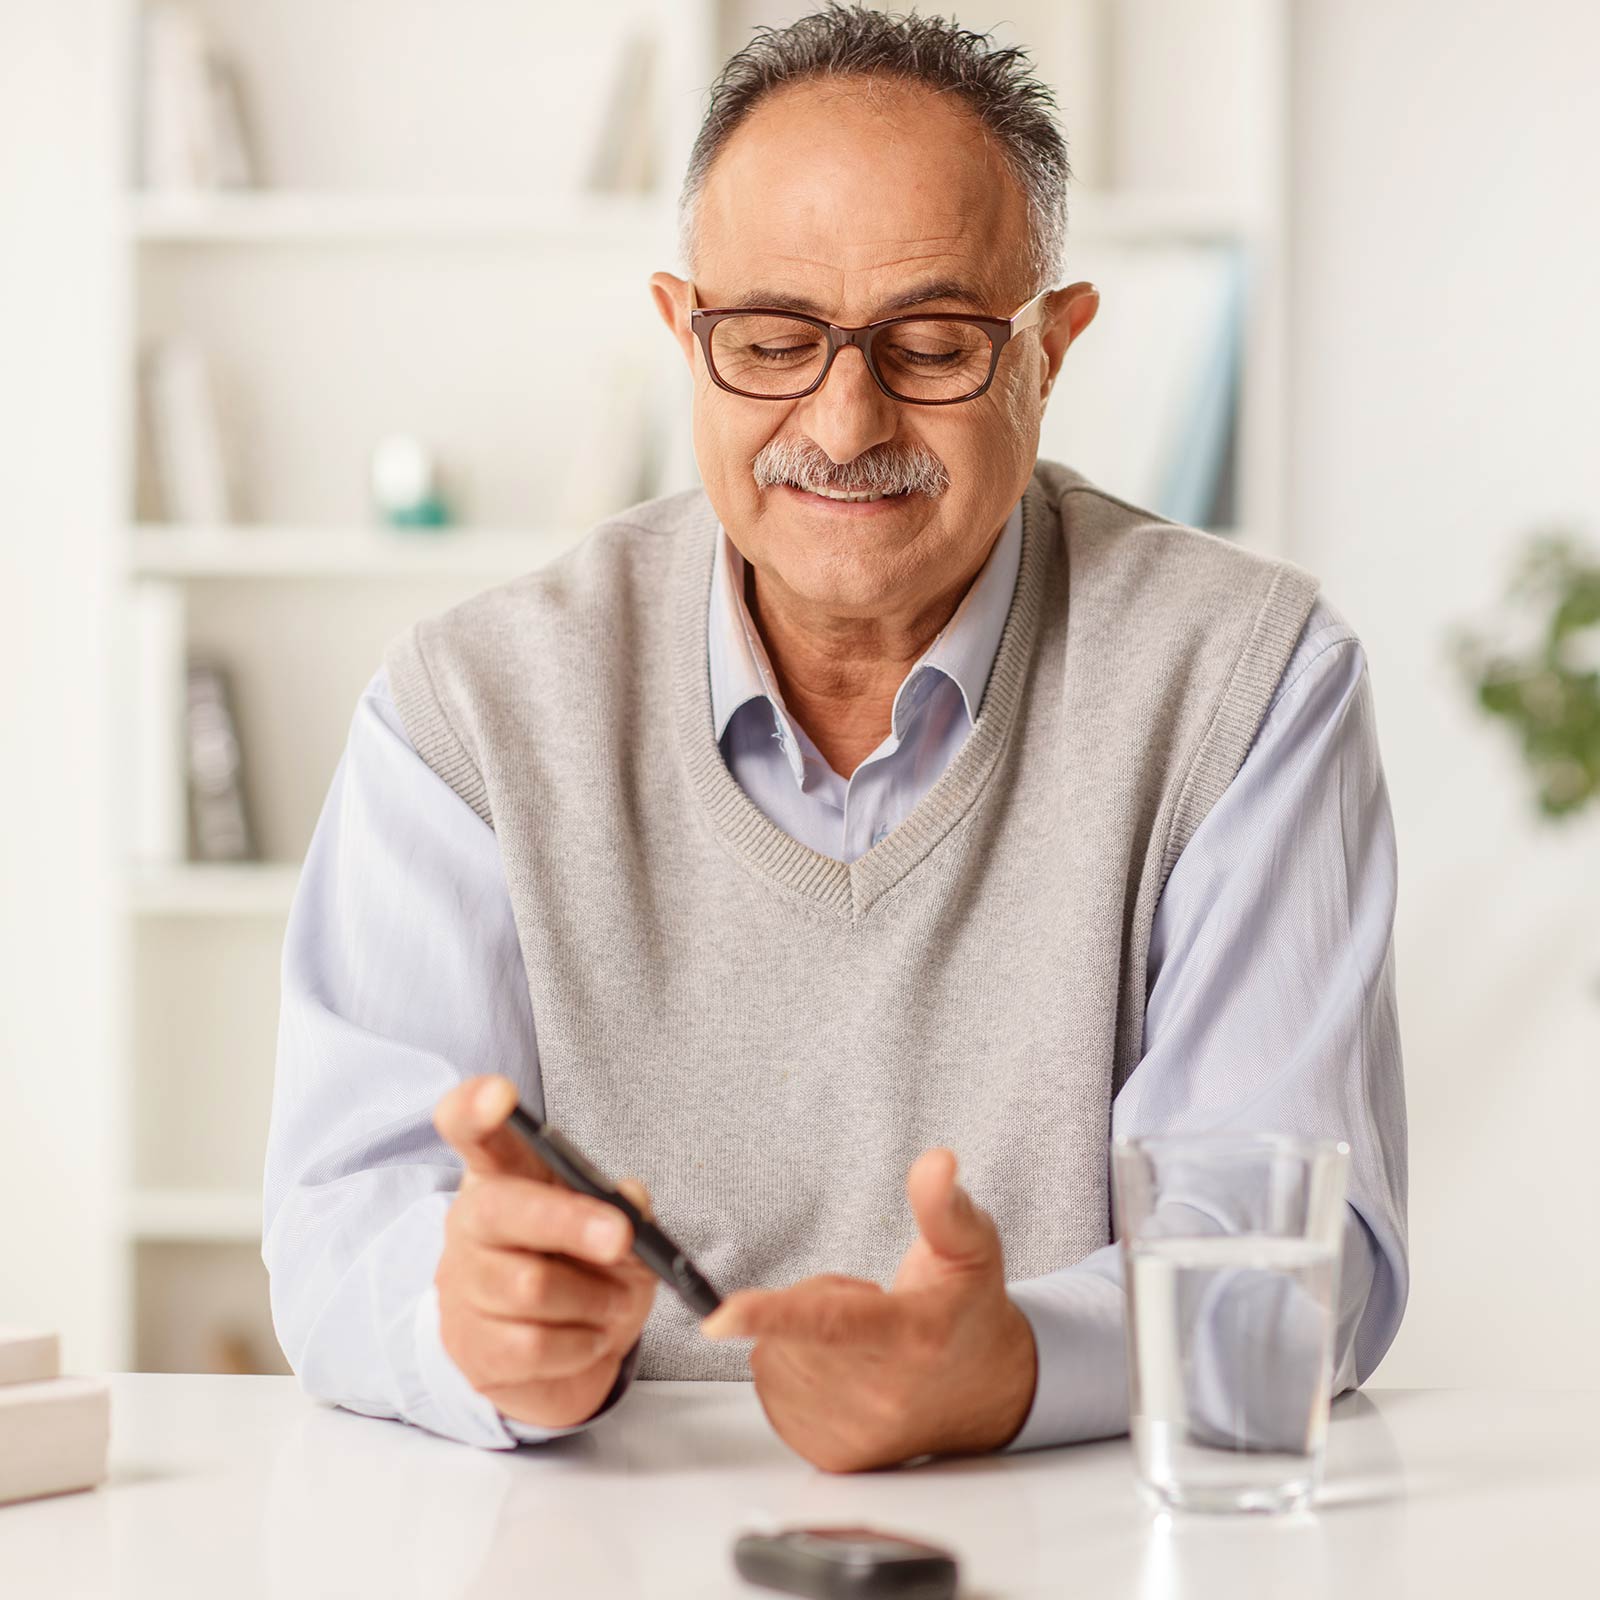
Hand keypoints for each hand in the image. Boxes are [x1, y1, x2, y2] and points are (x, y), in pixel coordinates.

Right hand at [433, 1075, 656, 1429]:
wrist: (558, 1357)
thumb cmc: (584, 1267)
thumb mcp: (613, 1226)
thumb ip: (624, 1207)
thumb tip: (632, 1201)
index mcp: (502, 1176)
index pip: (469, 1129)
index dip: (476, 1108)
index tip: (501, 1095)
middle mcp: (469, 1224)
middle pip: (503, 1211)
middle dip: (569, 1223)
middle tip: (622, 1237)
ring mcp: (464, 1288)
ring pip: (530, 1287)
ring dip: (595, 1299)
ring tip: (617, 1303)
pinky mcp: (472, 1350)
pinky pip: (533, 1347)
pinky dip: (581, 1345)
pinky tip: (591, 1337)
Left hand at [700, 1148, 1036, 1471]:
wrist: (987, 1392)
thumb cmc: (966, 1310)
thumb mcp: (970, 1246)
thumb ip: (944, 1204)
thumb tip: (937, 1162)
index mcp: (914, 1335)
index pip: (833, 1324)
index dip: (772, 1315)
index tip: (718, 1316)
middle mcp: (884, 1394)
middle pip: (792, 1330)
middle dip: (811, 1298)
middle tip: (863, 1300)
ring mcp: (856, 1431)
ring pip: (772, 1359)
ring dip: (795, 1336)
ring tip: (854, 1336)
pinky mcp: (831, 1454)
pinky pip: (769, 1391)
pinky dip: (787, 1367)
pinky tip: (835, 1367)